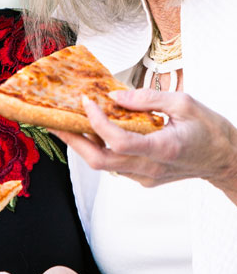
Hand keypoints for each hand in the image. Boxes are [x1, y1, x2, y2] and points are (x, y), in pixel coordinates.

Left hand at [54, 89, 236, 194]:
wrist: (226, 159)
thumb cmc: (209, 130)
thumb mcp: (183, 103)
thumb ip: (146, 99)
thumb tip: (113, 95)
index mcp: (164, 148)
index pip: (119, 141)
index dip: (97, 122)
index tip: (86, 101)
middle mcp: (151, 168)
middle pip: (100, 161)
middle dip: (73, 140)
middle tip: (54, 120)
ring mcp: (145, 176)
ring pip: (104, 165)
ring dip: (82, 144)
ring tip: (66, 121)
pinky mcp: (143, 177)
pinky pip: (114, 164)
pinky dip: (99, 146)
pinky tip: (91, 129)